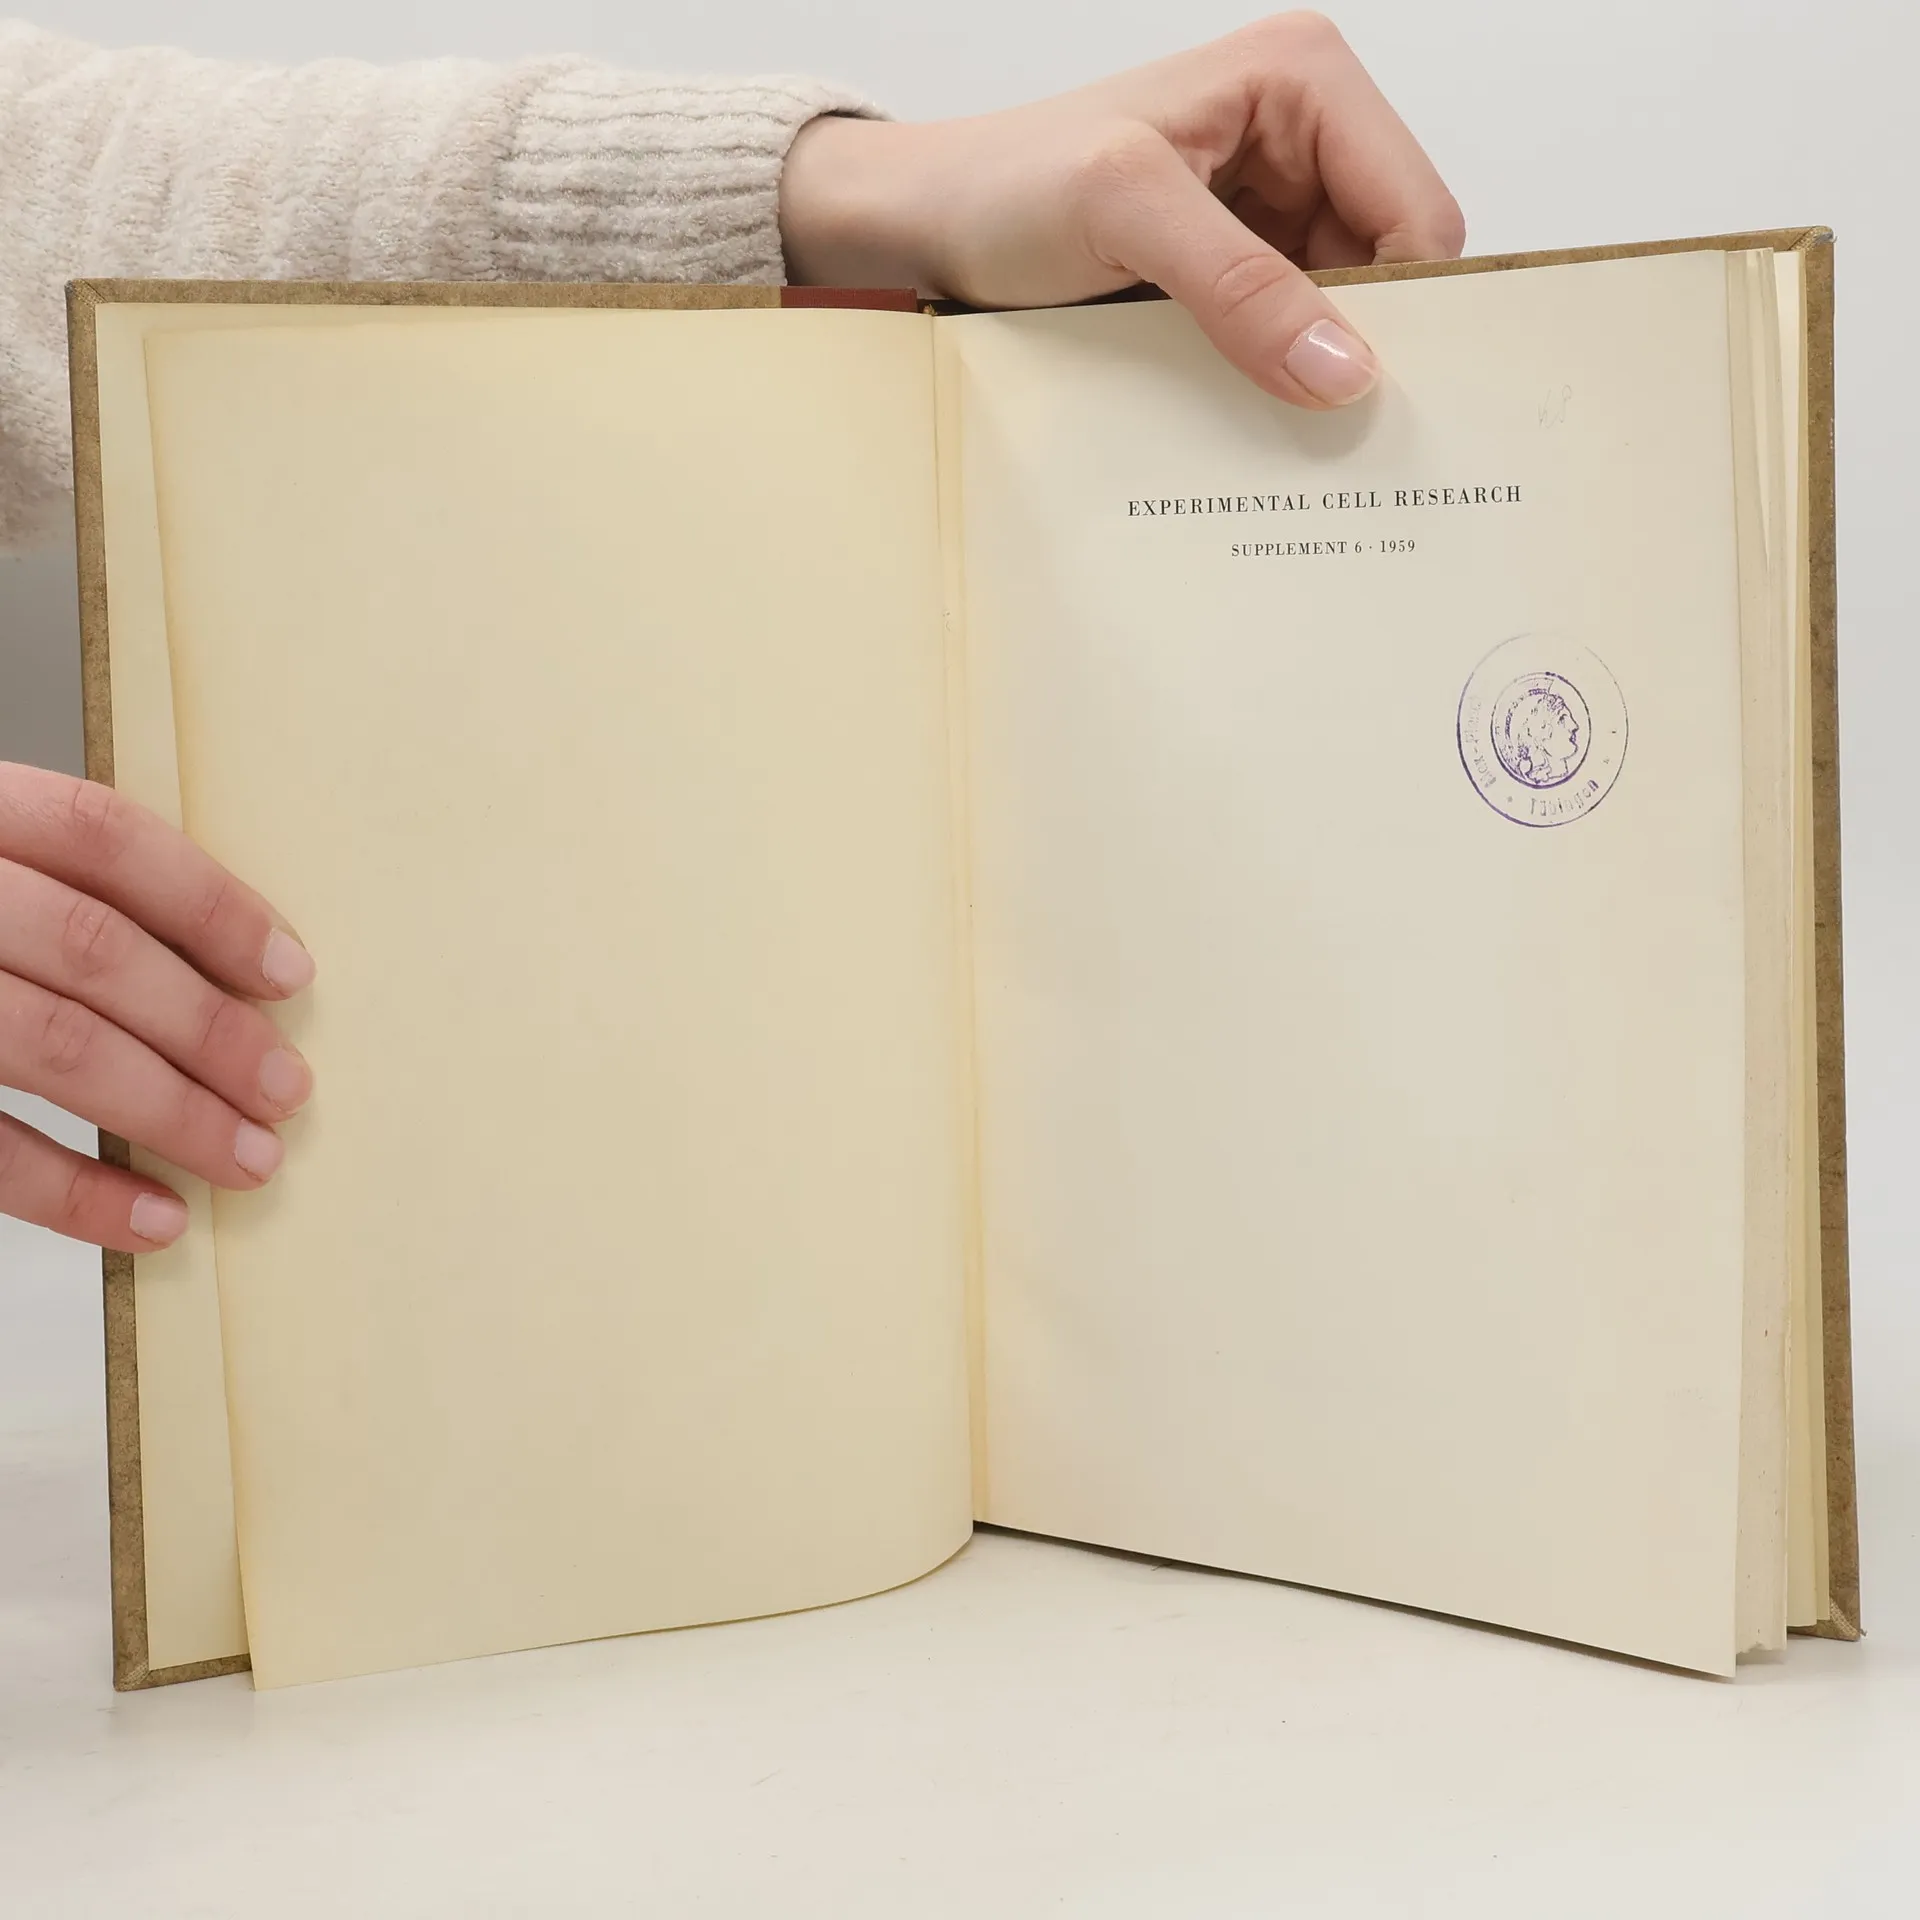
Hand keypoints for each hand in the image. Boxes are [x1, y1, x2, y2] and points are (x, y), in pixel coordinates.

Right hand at [0, 764, 313, 1252]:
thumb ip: (54, 893)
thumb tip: (228, 977)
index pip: (101, 836)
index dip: (210, 905)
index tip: (290, 975)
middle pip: (95, 949)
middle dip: (210, 1029)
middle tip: (288, 1091)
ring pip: (55, 1045)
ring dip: (172, 1113)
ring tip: (249, 1159)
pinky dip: (80, 1193)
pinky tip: (154, 1222)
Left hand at [781, 12, 1463, 407]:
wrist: (924, 223)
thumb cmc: (1003, 186)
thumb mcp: (1124, 213)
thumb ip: (1239, 284)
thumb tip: (1344, 368)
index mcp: (1306, 81)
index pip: (1419, 214)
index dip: (1409, 311)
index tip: (1370, 401)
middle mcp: (1304, 136)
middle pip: (1391, 269)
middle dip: (1362, 347)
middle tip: (1327, 434)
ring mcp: (1271, 207)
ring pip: (1342, 315)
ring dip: (1311, 373)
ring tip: (1268, 423)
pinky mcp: (1235, 267)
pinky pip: (1287, 335)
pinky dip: (1271, 379)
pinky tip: (1241, 411)